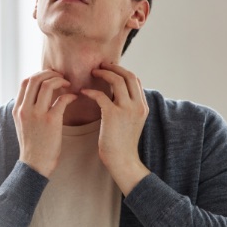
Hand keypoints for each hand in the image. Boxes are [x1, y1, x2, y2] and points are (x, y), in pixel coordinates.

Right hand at [13, 70, 77, 176]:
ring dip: (60, 81)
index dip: (39, 75)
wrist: (35, 164)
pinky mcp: (51, 121)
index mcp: (18, 109)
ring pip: (47, 85)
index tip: (50, 77)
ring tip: (68, 84)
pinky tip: (74, 98)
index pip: (26, 82)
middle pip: (35, 79)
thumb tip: (36, 96)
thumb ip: (27, 109)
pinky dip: (70, 95)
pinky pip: (61, 100)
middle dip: (50, 73)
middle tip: (61, 77)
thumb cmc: (33, 146)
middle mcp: (25, 109)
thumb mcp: (23, 125)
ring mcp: (37, 115)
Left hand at [81, 63, 150, 194]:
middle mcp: (137, 105)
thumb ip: (128, 108)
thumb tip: (118, 97)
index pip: (135, 80)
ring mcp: (126, 109)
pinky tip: (83, 92)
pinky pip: (101, 95)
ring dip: (103, 74)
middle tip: (101, 65)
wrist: (122, 161)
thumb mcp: (132, 123)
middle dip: (114, 67)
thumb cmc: (123, 144)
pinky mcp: (113, 114)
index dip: (123, 71)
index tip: (111, 69)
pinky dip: (91, 91)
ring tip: (92, 73)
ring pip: (117, 81)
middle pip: (128, 76)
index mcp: (143, 106)